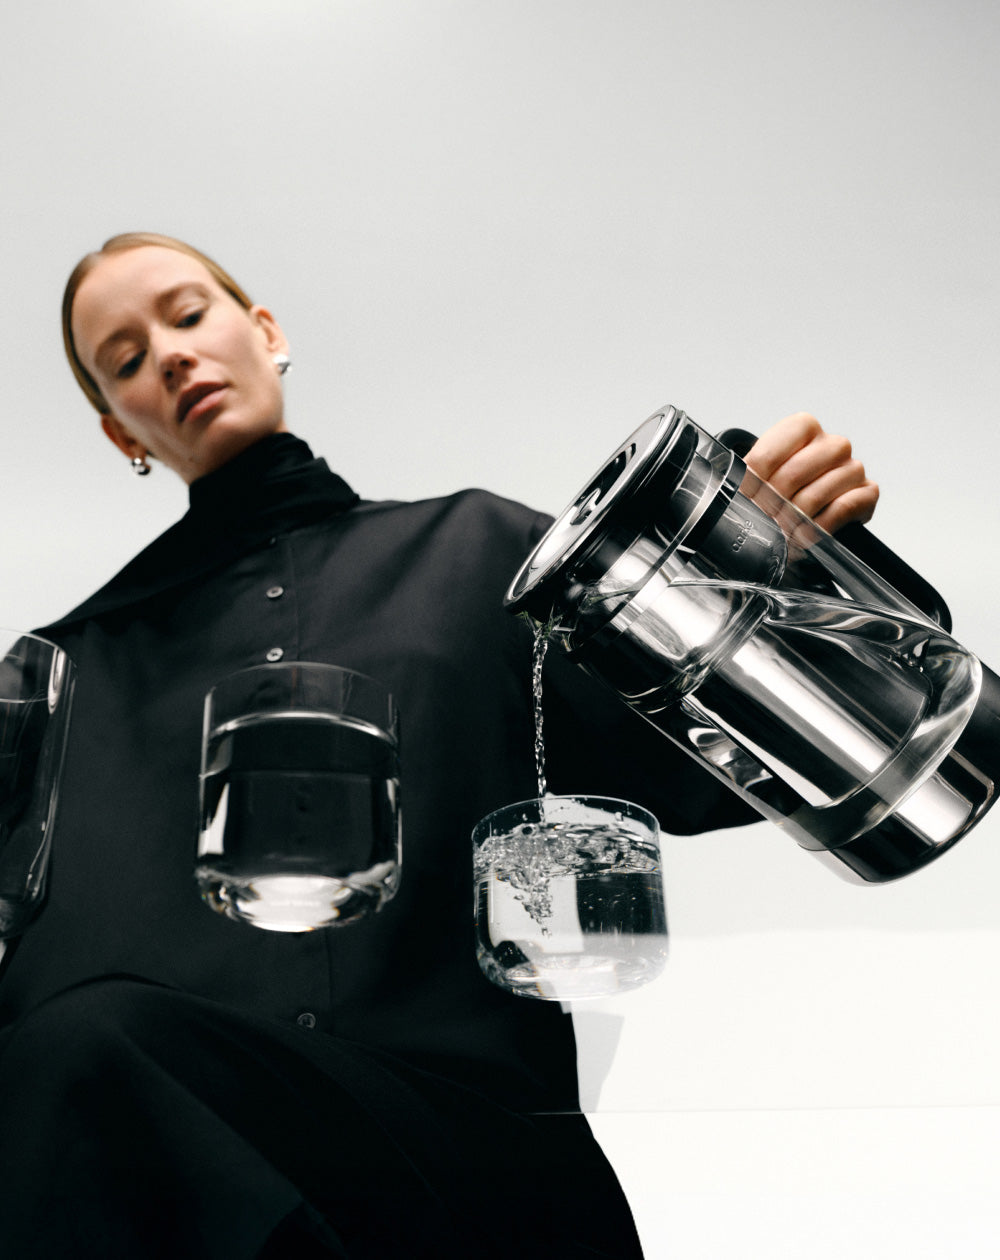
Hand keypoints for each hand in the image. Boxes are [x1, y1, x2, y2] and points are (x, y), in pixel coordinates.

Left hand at [744, 412, 878, 532]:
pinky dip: (820, 525)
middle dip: (774, 502)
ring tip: (783, 529)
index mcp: (803, 427)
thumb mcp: (759, 474)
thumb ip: (748, 472)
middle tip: (764, 518)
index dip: (755, 480)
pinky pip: (844, 508)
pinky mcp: (867, 492)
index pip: (770, 452)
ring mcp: (852, 467)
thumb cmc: (782, 487)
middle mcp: (832, 444)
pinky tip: (807, 532)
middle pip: (795, 474)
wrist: (804, 508)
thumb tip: (730, 484)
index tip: (748, 496)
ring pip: (818, 493)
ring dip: (795, 518)